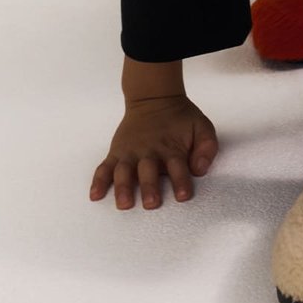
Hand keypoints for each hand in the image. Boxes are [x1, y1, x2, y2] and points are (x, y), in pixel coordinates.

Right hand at [90, 70, 219, 210]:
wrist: (154, 99)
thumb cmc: (180, 119)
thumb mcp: (202, 128)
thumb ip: (206, 148)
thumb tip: (198, 169)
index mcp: (172, 148)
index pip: (178, 167)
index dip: (181, 181)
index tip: (182, 196)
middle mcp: (149, 152)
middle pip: (148, 171)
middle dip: (150, 187)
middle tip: (151, 203)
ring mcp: (130, 153)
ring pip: (124, 171)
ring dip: (123, 187)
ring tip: (124, 203)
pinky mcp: (116, 153)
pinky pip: (104, 168)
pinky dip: (98, 181)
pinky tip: (95, 195)